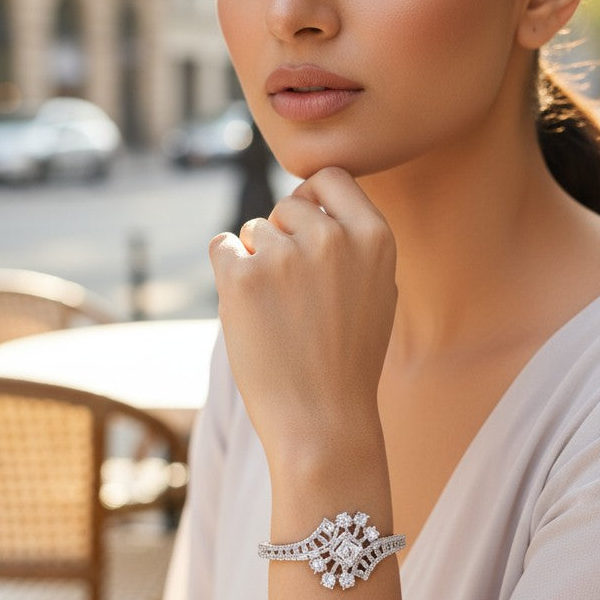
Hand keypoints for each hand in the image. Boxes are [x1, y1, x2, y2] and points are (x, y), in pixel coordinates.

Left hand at [209, 167, 396, 474]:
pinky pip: (222, 245)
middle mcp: (332, 237)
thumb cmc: (347, 359)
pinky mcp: (243, 278)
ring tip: (279, 314)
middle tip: (295, 295)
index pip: (331, 178)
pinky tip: (248, 309)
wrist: (322, 421)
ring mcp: (286, 256)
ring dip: (256, 261)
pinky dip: (227, 270)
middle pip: (288, 205)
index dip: (313, 201)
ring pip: (253, 229)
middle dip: (282, 238)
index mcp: (374, 236)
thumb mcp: (378, 290)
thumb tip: (310, 195)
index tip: (306, 233)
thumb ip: (353, 240)